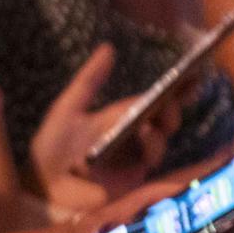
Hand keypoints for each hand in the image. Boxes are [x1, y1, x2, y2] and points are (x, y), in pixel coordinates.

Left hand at [29, 44, 180, 207]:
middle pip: (163, 121)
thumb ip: (89, 80)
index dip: (173, 89)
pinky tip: (145, 135)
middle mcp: (131, 139)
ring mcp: (134, 161)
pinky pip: (149, 162)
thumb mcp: (68, 108)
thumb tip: (108, 47)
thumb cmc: (52, 146)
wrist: (41, 185)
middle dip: (171, 108)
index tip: (192, 74)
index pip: (151, 102)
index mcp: (118, 119)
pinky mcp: (133, 181)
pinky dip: (150, 147)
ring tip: (149, 119)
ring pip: (160, 141)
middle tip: (172, 96)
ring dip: (159, 128)